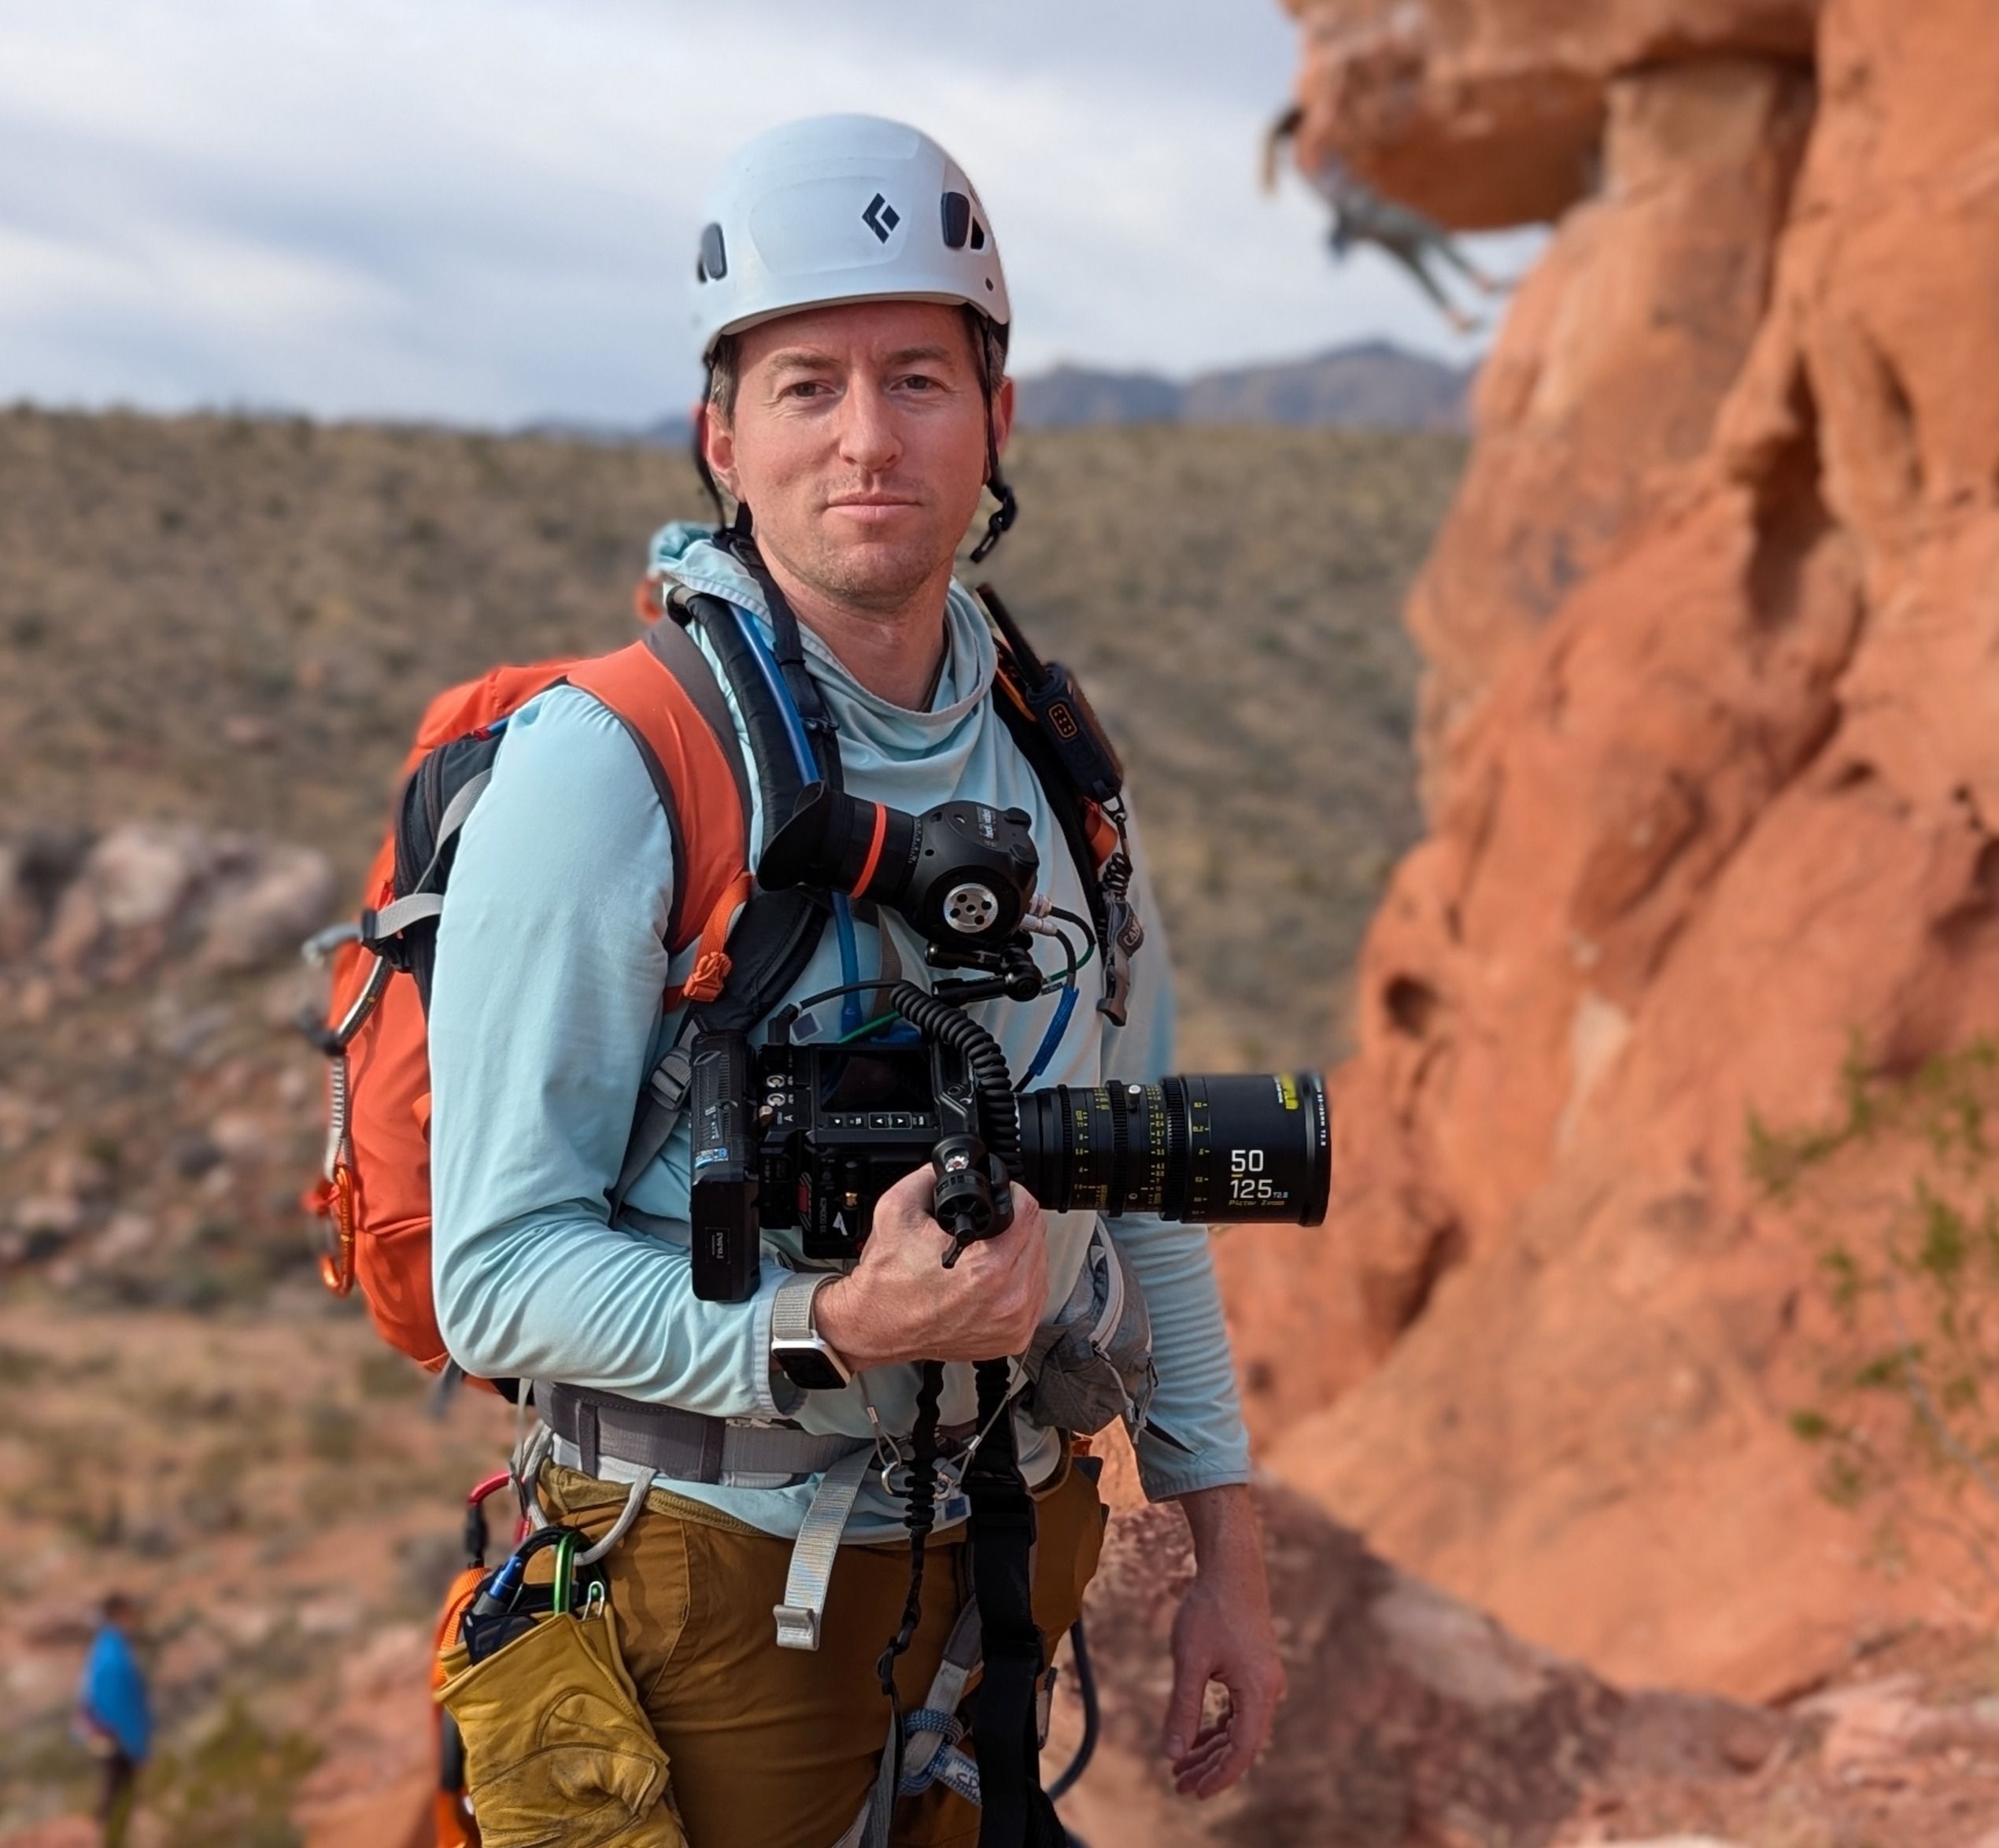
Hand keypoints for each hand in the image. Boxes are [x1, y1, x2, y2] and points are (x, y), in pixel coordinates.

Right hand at [813, 1163, 1046, 1368]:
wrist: (875, 1327)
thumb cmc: (886, 1281)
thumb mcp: (897, 1209)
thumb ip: (928, 1176)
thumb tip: (950, 1165)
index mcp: (988, 1268)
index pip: (1029, 1211)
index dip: (1013, 1194)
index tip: (1001, 1196)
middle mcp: (1009, 1299)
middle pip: (1038, 1237)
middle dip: (1016, 1223)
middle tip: (990, 1225)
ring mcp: (1014, 1322)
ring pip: (1040, 1266)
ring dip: (1021, 1252)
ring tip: (989, 1251)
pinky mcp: (1014, 1338)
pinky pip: (1034, 1296)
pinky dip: (1019, 1283)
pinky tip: (995, 1278)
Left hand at [1161, 1485, 1285, 1798]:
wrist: (1231, 1567)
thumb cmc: (1210, 1610)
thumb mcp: (1190, 1661)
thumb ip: (1183, 1709)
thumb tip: (1173, 1754)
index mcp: (1258, 1691)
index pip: (1242, 1750)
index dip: (1219, 1776)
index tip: (1194, 1793)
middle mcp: (1269, 1689)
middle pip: (1242, 1743)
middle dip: (1210, 1766)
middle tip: (1179, 1784)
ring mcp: (1264, 1679)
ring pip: (1239, 1727)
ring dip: (1211, 1747)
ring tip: (1180, 1766)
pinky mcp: (1255, 1668)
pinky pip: (1239, 1709)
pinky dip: (1218, 1725)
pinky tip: (1196, 1736)